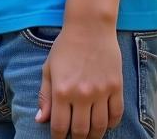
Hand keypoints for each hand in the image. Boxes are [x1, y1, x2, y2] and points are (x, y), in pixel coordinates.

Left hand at [36, 24, 122, 138]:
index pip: (60, 126)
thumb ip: (45, 95)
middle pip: (82, 131)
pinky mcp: (116, 88)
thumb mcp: (48, 68)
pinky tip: (105, 124)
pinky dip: (111, 124)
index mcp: (62, 90)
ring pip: (100, 127)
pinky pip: (116, 115)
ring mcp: (101, 92)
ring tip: (89, 135)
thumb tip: (40, 120)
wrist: (89, 28)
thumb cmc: (65, 47)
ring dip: (94, 135)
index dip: (58, 137)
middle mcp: (81, 94)